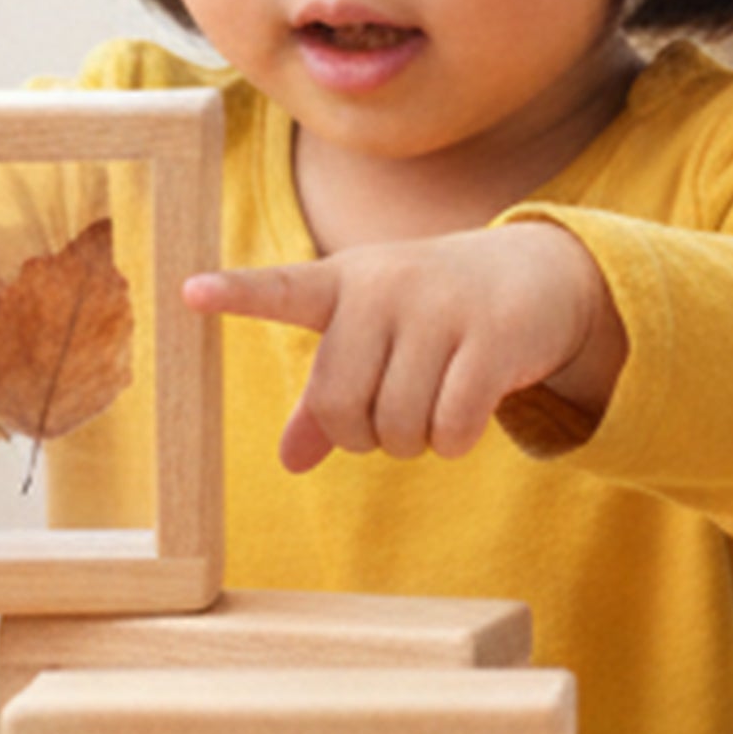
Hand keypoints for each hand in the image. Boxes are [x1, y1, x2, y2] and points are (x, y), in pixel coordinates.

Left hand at [185, 222, 623, 472]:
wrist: (542, 272)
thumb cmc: (438, 313)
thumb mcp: (377, 337)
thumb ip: (330, 396)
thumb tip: (290, 461)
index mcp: (344, 285)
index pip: (282, 290)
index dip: (237, 294)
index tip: (190, 292)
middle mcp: (386, 289)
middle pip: (339, 405)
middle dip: (362, 438)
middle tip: (386, 425)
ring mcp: (440, 310)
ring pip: (397, 424)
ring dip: (413, 444)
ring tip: (432, 416)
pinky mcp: (491, 339)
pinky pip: (452, 426)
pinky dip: (453, 443)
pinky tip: (465, 421)